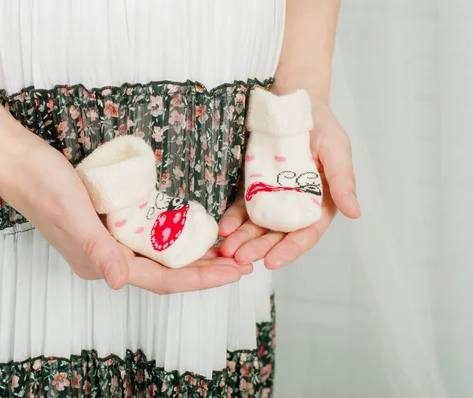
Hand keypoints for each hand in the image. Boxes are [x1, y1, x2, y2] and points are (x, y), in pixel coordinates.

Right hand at [0, 134, 247, 292]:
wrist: (19, 162)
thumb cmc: (43, 187)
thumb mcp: (73, 216)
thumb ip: (98, 249)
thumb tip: (122, 283)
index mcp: (102, 264)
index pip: (162, 279)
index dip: (200, 278)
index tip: (234, 272)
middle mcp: (108, 258)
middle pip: (165, 272)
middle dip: (204, 270)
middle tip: (240, 264)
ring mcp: (108, 240)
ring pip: (159, 256)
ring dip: (191, 255)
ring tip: (224, 251)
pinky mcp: (108, 222)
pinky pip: (148, 238)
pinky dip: (173, 237)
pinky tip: (189, 228)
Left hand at [217, 93, 360, 268]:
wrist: (291, 98)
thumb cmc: (319, 122)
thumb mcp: (336, 147)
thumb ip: (343, 179)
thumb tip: (355, 213)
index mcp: (320, 201)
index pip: (305, 233)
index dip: (290, 250)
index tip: (271, 262)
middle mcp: (295, 204)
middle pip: (277, 234)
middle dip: (258, 248)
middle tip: (239, 260)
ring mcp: (272, 197)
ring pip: (257, 226)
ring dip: (242, 240)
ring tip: (226, 250)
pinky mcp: (253, 186)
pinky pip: (241, 207)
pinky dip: (232, 219)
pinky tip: (222, 228)